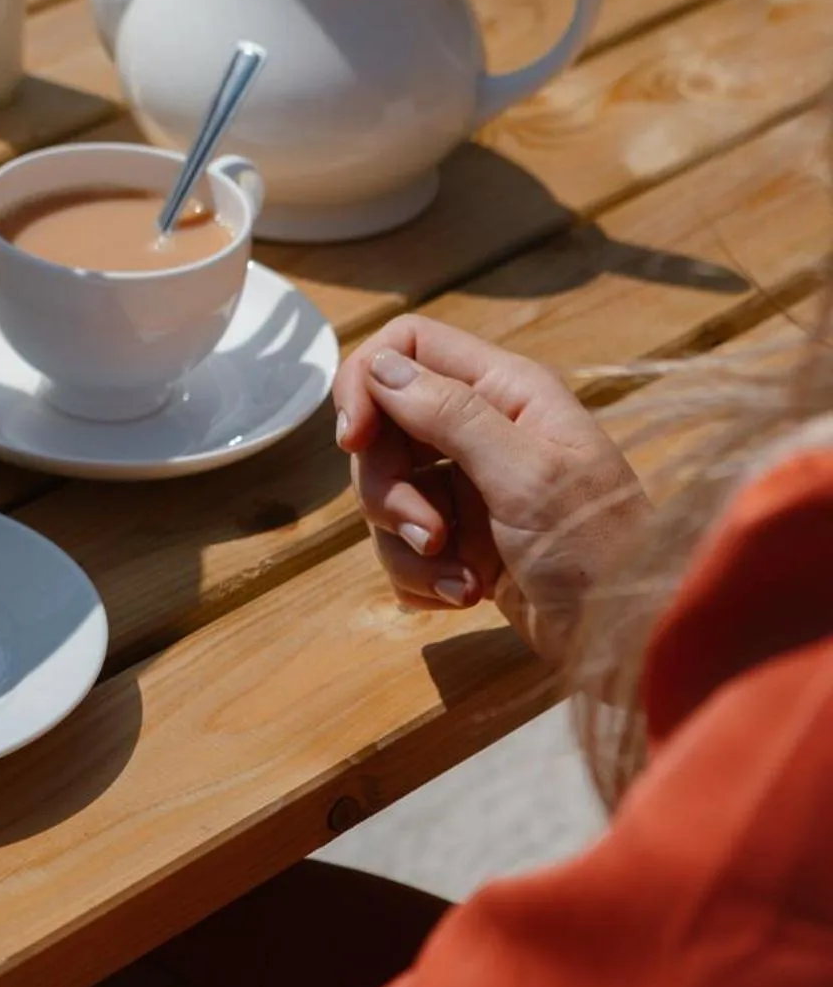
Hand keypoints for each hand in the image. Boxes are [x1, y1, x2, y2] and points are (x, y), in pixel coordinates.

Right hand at [333, 315, 648, 663]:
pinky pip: (400, 547)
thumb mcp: (526, 475)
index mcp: (505, 392)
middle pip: (383, 432)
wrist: (633, 638)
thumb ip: (451, 414)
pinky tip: (465, 595)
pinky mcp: (461, 544)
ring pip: (386, 496)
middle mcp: (482, 431)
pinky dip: (422, 577)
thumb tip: (380, 365)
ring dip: (407, 547)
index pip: (406, 348)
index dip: (366, 384)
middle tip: (428, 534)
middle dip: (389, 490)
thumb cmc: (599, 548)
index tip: (354, 441)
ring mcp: (468, 490)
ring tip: (463, 581)